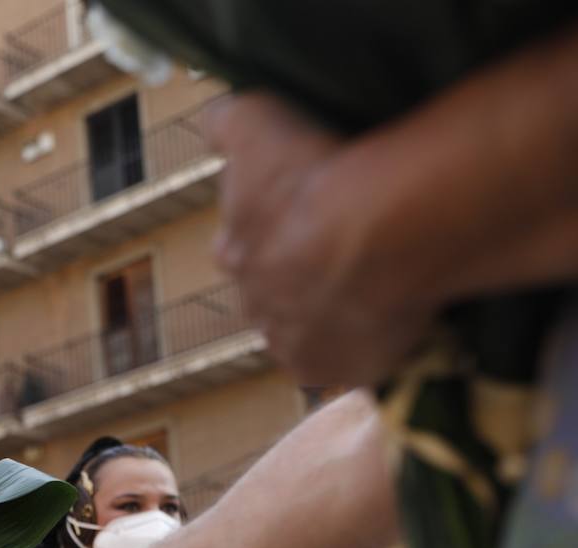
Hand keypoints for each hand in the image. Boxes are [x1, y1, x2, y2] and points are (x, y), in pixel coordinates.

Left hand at [204, 93, 441, 385]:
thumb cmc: (314, 178)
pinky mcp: (341, 372)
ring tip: (371, 289)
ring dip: (330, 316)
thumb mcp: (255, 124)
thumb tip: (214, 123)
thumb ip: (226, 122)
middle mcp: (258, 309)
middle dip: (295, 279)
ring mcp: (298, 346)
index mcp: (237, 254)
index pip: (239, 248)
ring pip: (307, 333)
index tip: (298, 217)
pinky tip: (386, 325)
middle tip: (338, 255)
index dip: (266, 233)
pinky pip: (348, 366)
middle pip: (272, 296)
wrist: (379, 235)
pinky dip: (364, 349)